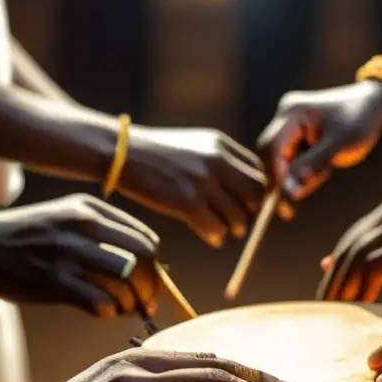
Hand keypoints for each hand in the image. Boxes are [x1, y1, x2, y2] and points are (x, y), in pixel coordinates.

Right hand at [0, 194, 159, 316]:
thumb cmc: (30, 235)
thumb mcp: (69, 216)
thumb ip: (105, 232)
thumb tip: (143, 266)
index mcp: (91, 211)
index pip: (145, 240)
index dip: (154, 267)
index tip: (149, 283)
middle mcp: (84, 227)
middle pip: (142, 260)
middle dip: (149, 286)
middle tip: (146, 302)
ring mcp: (68, 253)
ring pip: (125, 282)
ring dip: (130, 302)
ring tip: (122, 309)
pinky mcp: (53, 281)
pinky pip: (99, 302)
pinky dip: (108, 311)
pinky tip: (102, 311)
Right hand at [121, 126, 264, 247]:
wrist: (122, 153)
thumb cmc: (159, 154)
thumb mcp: (195, 146)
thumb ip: (222, 161)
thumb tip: (248, 192)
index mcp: (221, 145)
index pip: (259, 173)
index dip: (256, 191)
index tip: (245, 202)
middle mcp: (217, 161)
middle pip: (255, 195)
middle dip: (249, 211)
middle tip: (236, 218)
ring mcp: (202, 182)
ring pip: (238, 217)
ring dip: (232, 227)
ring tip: (221, 228)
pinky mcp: (186, 202)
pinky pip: (216, 229)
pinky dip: (216, 236)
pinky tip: (208, 234)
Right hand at [258, 81, 381, 203]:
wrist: (372, 103)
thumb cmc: (361, 121)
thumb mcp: (341, 144)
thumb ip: (314, 165)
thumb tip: (290, 190)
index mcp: (293, 112)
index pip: (273, 148)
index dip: (276, 177)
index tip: (285, 203)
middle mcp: (285, 113)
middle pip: (270, 153)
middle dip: (283, 178)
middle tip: (296, 204)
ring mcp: (289, 121)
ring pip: (279, 157)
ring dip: (295, 175)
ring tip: (326, 173)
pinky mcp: (295, 130)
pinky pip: (289, 155)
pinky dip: (301, 168)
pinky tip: (325, 167)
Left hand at [318, 194, 381, 301]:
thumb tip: (367, 270)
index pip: (356, 237)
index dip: (338, 262)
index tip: (327, 287)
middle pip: (351, 247)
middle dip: (336, 277)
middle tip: (325, 305)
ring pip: (357, 258)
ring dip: (344, 286)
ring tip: (338, 310)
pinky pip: (374, 268)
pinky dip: (363, 288)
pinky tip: (361, 305)